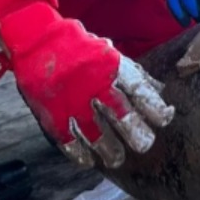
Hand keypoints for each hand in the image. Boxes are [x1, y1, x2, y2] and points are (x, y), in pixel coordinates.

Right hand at [0, 4, 174, 168]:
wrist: (35, 39)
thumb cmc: (78, 47)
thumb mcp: (108, 52)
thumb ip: (133, 73)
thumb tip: (159, 89)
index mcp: (110, 66)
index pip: (139, 90)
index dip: (154, 107)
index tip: (164, 119)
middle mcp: (93, 84)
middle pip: (121, 115)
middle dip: (136, 133)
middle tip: (144, 145)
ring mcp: (72, 100)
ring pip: (96, 133)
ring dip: (109, 149)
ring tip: (117, 159)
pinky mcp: (52, 113)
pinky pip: (68, 140)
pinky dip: (79, 153)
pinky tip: (88, 160)